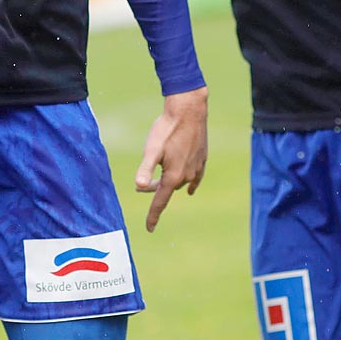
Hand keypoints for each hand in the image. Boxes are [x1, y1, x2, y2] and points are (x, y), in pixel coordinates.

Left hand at [135, 86, 206, 231]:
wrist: (189, 110)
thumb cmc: (167, 129)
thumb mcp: (152, 149)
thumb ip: (145, 169)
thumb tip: (138, 187)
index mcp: (173, 176)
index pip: (160, 201)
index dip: (153, 215)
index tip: (149, 228)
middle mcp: (187, 176)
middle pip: (167, 189)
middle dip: (155, 190)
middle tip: (141, 185)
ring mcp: (197, 168)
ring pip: (180, 182)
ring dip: (168, 181)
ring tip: (158, 173)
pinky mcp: (202, 159)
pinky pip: (195, 178)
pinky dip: (190, 183)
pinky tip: (190, 188)